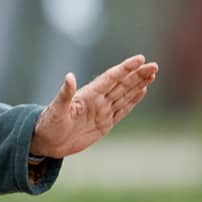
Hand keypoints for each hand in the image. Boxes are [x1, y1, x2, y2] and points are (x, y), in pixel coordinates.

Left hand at [30, 54, 158, 158]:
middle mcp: (97, 100)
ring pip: (125, 95)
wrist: (47, 142)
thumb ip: (64, 94)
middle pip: (122, 84)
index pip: (111, 78)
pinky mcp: (104, 124)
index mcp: (88, 95)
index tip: (140, 59)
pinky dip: (133, 100)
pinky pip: (122, 110)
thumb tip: (69, 76)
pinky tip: (142, 91)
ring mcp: (102, 111)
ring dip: (139, 84)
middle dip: (138, 75)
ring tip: (152, 74)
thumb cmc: (48, 124)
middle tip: (154, 65)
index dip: (126, 68)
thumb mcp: (55, 110)